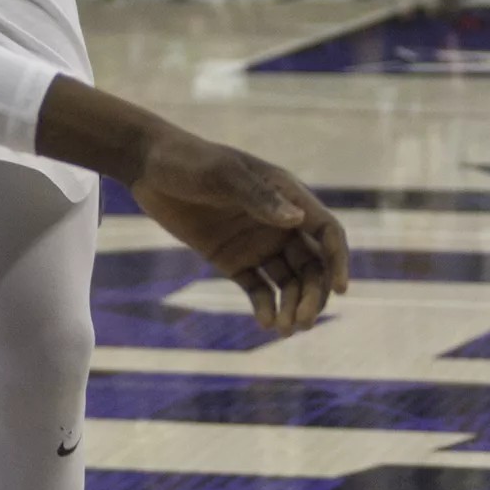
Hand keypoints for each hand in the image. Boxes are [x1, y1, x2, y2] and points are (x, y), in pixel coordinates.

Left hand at [129, 133, 349, 333]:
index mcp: (286, 196)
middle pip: (312, 265)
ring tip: (284, 329)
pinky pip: (258, 289)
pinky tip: (265, 322)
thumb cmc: (189, 160)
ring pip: (289, 282)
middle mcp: (279, 223)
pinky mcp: (233, 260)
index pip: (326, 232)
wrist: (148, 167)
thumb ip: (258, 197)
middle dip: (313, 294)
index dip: (339, 260)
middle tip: (302, 320)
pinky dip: (266, 306)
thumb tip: (297, 221)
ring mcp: (257, 243)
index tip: (341, 290)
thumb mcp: (223, 174)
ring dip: (293, 306)